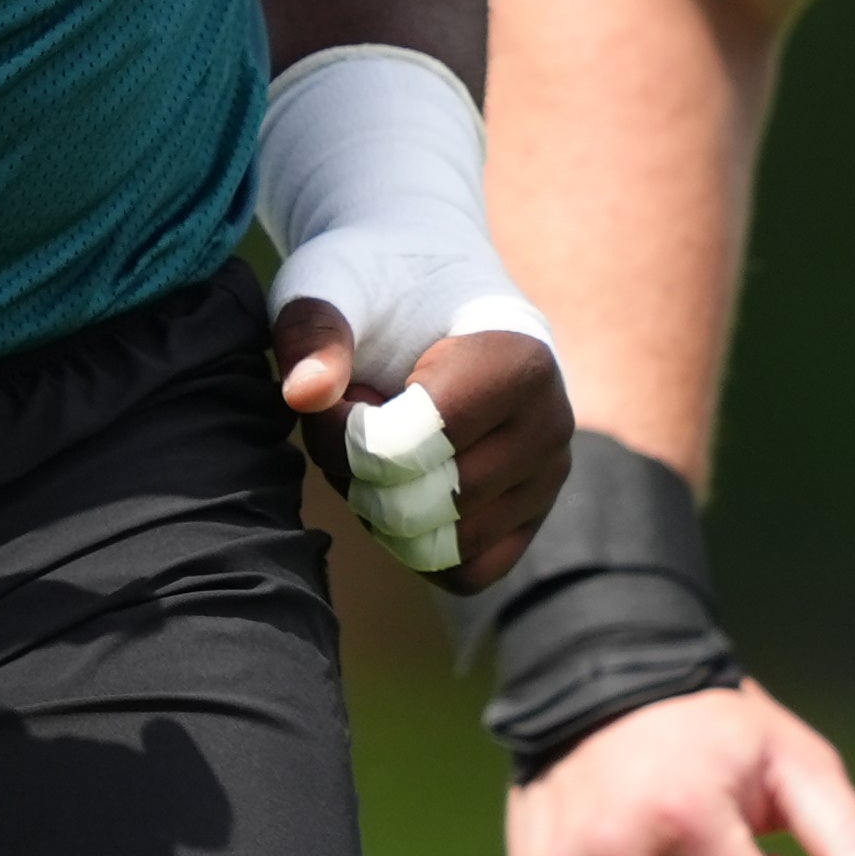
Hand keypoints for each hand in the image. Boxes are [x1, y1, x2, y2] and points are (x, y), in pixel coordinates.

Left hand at [271, 314, 567, 588]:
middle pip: (418, 504)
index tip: (330, 392)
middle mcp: (550, 427)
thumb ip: (315, 330)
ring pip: (436, 546)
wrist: (431, 285)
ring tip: (374, 441)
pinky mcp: (533, 516)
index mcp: (517, 363)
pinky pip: (465, 572)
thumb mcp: (332, 285)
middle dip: (353, 471)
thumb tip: (303, 395)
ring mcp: (548, 478)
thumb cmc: (377, 283)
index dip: (342, 434)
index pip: (407, 448)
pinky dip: (414, 544)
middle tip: (347, 416)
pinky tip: (397, 482)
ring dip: (376, 507)